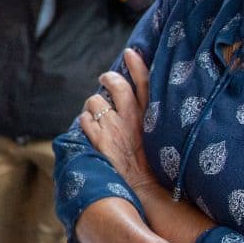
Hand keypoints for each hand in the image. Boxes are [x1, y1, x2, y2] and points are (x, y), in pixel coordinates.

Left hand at [78, 48, 154, 193]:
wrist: (146, 190)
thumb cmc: (154, 167)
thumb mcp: (159, 137)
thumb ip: (149, 118)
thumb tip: (134, 103)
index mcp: (150, 116)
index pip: (145, 83)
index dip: (137, 65)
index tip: (130, 52)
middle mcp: (132, 118)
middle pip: (116, 85)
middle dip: (108, 78)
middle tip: (105, 78)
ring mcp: (114, 128)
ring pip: (95, 101)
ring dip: (93, 107)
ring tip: (97, 115)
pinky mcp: (99, 140)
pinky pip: (84, 119)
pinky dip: (85, 122)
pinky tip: (91, 129)